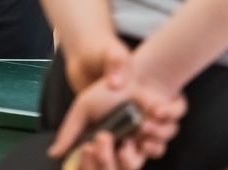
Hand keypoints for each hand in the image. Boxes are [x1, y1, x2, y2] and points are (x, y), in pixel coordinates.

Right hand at [51, 45, 185, 169]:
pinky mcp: (169, 114)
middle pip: (144, 157)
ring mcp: (154, 127)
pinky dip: (170, 116)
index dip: (124, 159)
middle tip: (136, 136)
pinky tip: (159, 107)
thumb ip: (70, 132)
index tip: (121, 148)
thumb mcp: (83, 109)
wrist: (123, 66)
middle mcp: (136, 137)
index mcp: (117, 141)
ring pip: (160, 144)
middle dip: (143, 150)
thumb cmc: (103, 89)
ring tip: (147, 119)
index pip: (123, 162)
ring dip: (157, 133)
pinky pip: (174, 124)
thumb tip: (53, 154)